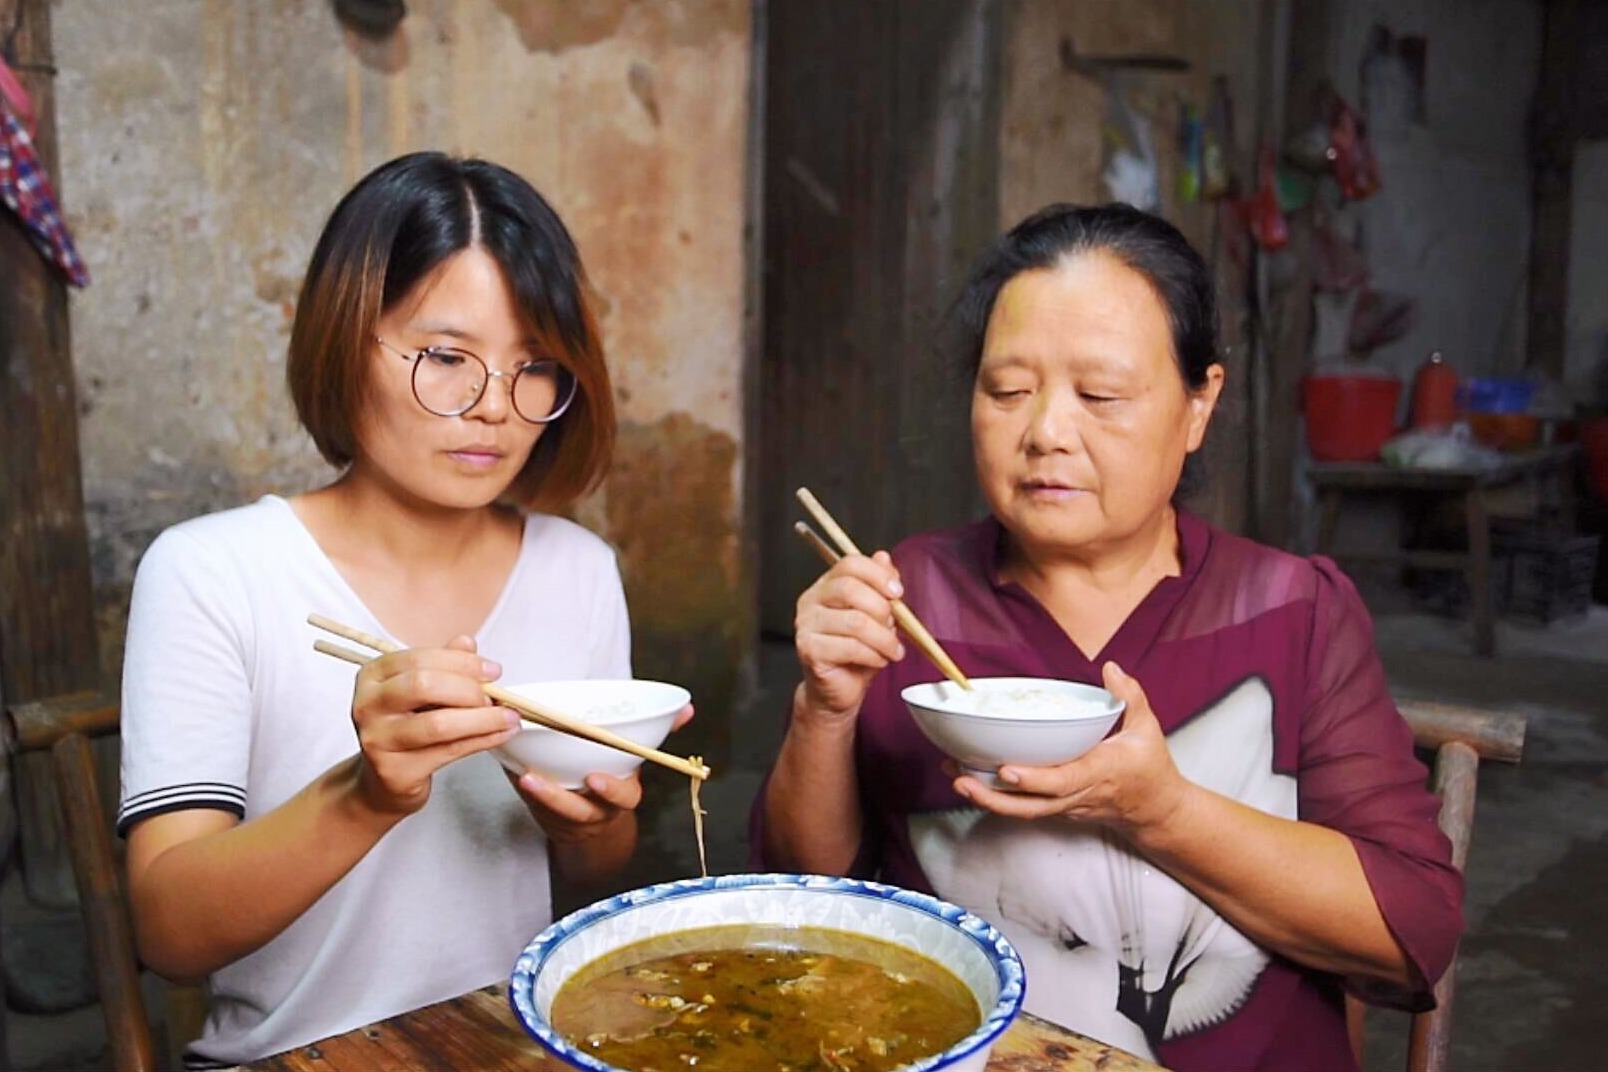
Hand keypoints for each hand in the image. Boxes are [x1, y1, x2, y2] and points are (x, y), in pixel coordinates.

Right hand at [349, 635, 518, 816]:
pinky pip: (449, 751)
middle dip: (469, 689)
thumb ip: (442, 664)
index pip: (419, 659)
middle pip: (424, 685)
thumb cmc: (406, 727)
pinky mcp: (395, 771)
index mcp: (373, 675)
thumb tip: (468, 644)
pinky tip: (501, 734)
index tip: (492, 670)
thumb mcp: (419, 690)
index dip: (462, 662)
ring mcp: (379, 740)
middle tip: (496, 696)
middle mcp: (369, 705)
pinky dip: (483, 740)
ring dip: (483, 719)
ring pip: (439, 723)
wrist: (384, 779)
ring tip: (509, 717)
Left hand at [507, 702, 693, 841]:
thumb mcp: (635, 756)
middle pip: (583, 812)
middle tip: (537, 780)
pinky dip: (525, 793)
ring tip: (522, 776)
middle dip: (561, 799)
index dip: (610, 790)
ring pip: (555, 813)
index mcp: (623, 794)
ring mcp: (571, 820)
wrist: (597, 819)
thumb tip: (688, 708)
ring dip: (536, 796)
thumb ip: (657, 732)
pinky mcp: (548, 818)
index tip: (594, 779)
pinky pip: (536, 810)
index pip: (623, 796)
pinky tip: (513, 771)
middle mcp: (598, 812)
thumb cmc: (614, 773)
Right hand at [794, 550, 905, 721]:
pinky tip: (879, 660)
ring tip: (893, 650)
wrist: (839, 690)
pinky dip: (873, 655)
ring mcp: (806, 626)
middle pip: (849, 588)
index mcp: (825, 587)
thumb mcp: (876, 616)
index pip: (849, 564)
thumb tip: (884, 558)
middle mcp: (810, 602)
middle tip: (895, 626)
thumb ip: (880, 588)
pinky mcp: (808, 650)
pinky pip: (850, 647)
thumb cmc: (856, 653)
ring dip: (883, 637)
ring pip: (855, 621)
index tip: (898, 593)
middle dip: (882, 607)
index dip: (877, 574)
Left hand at [952, 662, 1193, 838]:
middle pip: (1033, 804)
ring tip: (956, 777)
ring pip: (1023, 810)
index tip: (1007, 770)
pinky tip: (969, 777)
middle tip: (961, 778)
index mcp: (1101, 772)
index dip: (1034, 779)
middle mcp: (1079, 794)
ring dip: (988, 798)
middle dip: (995, 795)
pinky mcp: (1057, 810)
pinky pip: (1025, 807)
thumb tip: (1111, 668)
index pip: (1065, 780)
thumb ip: (1129, 697)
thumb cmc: (1150, 768)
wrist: (1155, 812)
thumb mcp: (1147, 729)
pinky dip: (997, 797)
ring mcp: (1066, 806)